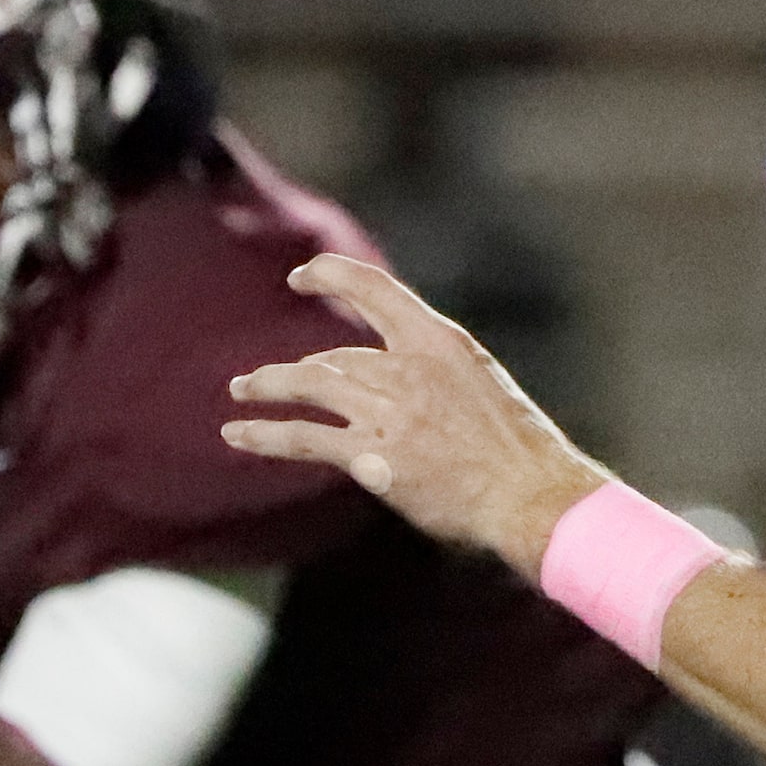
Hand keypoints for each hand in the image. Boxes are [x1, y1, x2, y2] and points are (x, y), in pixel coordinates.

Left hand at [222, 255, 605, 575]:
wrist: (526, 489)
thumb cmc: (514, 445)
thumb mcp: (479, 384)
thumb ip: (434, 373)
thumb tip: (394, 382)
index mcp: (441, 341)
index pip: (375, 289)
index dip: (332, 275)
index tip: (303, 276)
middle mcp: (409, 367)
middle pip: (335, 356)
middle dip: (296, 368)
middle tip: (263, 378)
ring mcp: (388, 410)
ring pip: (309, 384)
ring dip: (268, 386)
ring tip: (241, 391)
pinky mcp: (371, 456)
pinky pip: (304, 436)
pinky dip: (266, 433)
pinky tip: (239, 434)